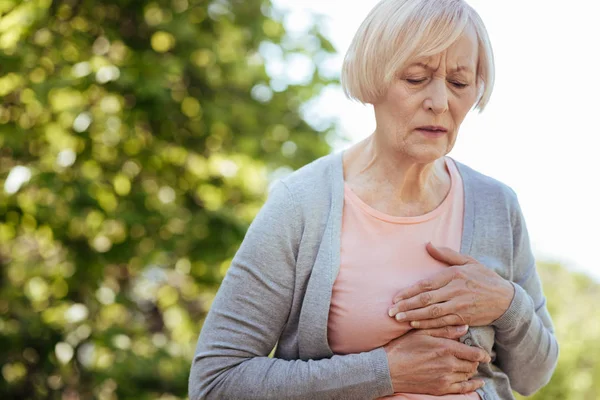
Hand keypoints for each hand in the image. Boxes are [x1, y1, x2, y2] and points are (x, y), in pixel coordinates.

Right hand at [384, 325, 489, 394]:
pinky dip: (473, 386)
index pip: (473, 353)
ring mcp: (445, 378)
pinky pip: (463, 389)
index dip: (482, 354)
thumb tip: (464, 327)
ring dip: (470, 371)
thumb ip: (444, 329)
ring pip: (468, 375)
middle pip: (472, 364)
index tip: (485, 354)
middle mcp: (448, 364)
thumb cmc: (403, 347)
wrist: (389, 369)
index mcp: (445, 348)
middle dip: (474, 361)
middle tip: (471, 357)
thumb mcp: (422, 332)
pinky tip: (477, 383)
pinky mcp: (441, 388)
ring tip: (468, 366)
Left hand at [388, 243, 514, 328]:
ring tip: (399, 318)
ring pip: (432, 313)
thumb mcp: (468, 261)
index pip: (426, 284)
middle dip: (406, 306)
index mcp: (454, 275)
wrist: (506, 299)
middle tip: (391, 311)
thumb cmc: (484, 277)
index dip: (409, 291)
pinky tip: (415, 324)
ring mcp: (460, 305)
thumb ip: (447, 254)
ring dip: (414, 316)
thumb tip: (428, 244)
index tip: (396, 297)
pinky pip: (442, 322)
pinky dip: (428, 324)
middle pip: (426, 300)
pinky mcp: (464, 318)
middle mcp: (456, 290)